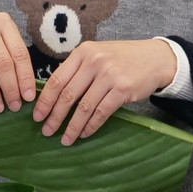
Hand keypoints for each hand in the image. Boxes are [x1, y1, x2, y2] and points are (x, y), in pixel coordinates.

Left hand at [32, 39, 176, 144]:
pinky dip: (91, 126)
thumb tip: (54, 96)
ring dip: (72, 126)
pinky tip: (84, 133)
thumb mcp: (97, 55)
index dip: (45, 100)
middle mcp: (94, 61)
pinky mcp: (123, 89)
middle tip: (46, 131)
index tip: (37, 115)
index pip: (57, 79)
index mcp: (83, 52)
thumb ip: (78, 70)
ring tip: (65, 139)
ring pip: (84, 107)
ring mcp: (109, 75)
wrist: (155, 58)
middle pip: (67, 94)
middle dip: (54, 116)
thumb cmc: (122, 59)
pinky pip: (101, 112)